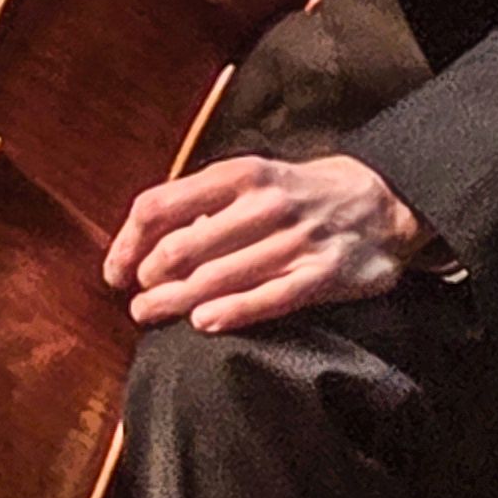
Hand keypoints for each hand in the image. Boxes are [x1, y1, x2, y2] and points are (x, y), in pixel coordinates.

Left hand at [104, 151, 427, 333]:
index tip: (116, 272)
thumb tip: (144, 244)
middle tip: (136, 301)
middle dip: (149, 279)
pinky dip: (232, 312)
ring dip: (174, 302)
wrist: (382, 201)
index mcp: (239, 175)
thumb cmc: (299, 195)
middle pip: (182, 247)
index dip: (128, 243)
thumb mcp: (253, 180)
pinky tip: (203, 323)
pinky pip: (269, 298)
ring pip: (217, 277)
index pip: (160, 205)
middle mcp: (264, 203)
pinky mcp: (322, 274)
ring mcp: (294, 240)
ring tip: (150, 315)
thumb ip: (204, 205)